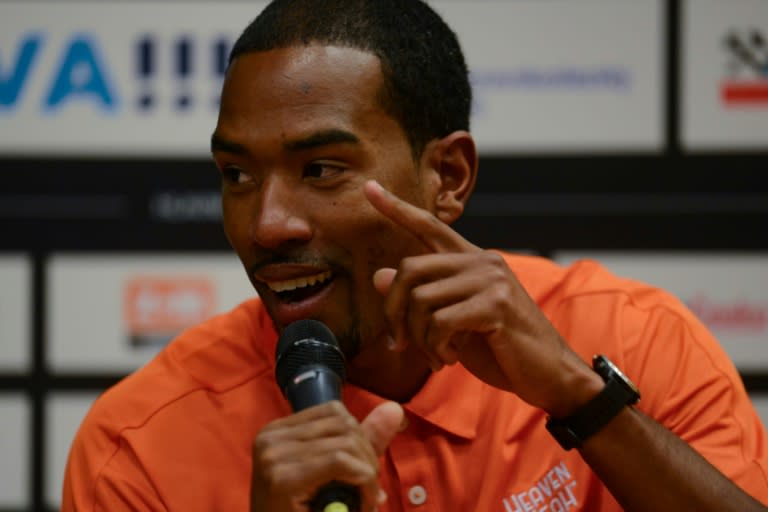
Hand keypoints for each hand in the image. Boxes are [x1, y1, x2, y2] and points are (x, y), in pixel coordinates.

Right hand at [250, 400, 402, 511]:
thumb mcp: (334, 476)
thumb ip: (362, 442)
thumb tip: (394, 409)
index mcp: (276, 432)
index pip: (335, 412)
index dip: (360, 440)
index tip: (361, 473)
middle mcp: (270, 438)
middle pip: (344, 424)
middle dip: (367, 457)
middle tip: (364, 493)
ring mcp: (273, 456)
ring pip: (347, 443)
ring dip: (367, 474)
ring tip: (361, 502)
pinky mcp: (283, 478)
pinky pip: (342, 462)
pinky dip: (363, 484)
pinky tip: (361, 506)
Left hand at [364, 180, 600, 416]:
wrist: (549, 375)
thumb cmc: (501, 349)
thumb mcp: (453, 324)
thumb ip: (421, 299)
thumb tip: (378, 276)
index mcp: (471, 261)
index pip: (429, 225)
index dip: (396, 208)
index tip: (368, 188)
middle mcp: (481, 260)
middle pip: (409, 268)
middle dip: (394, 312)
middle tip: (399, 344)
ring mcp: (491, 279)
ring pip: (421, 300)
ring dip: (419, 339)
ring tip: (437, 356)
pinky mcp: (496, 303)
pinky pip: (439, 321)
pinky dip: (435, 347)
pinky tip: (449, 359)